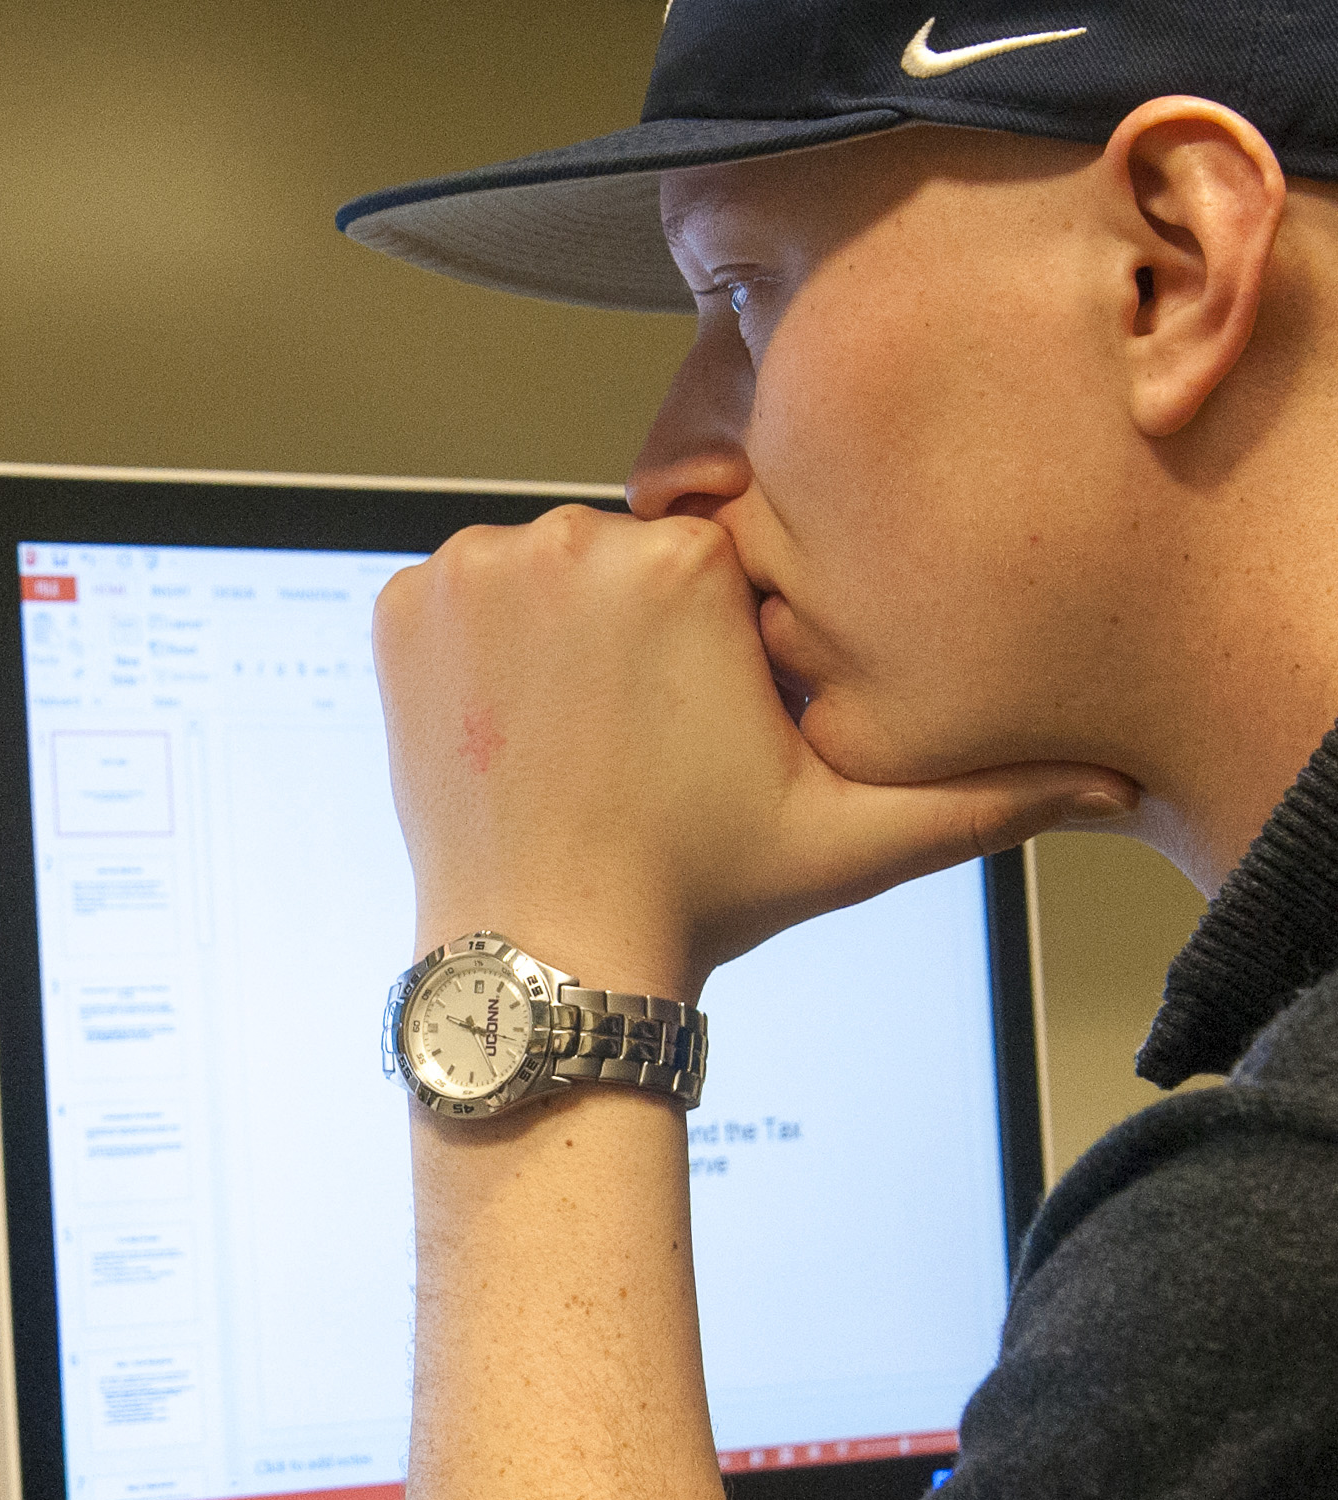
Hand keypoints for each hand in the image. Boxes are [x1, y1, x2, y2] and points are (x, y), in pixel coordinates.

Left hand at [372, 507, 1135, 996]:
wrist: (547, 950)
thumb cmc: (698, 889)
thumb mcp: (855, 836)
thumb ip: (983, 793)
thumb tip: (1105, 785)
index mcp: (687, 566)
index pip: (702, 563)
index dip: (701, 647)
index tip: (687, 724)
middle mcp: (576, 541)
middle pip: (613, 561)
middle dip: (622, 636)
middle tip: (628, 745)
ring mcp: (475, 570)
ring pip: (532, 574)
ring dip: (547, 638)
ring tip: (569, 741)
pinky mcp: (402, 606)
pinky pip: (451, 595)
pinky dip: (471, 648)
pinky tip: (505, 725)